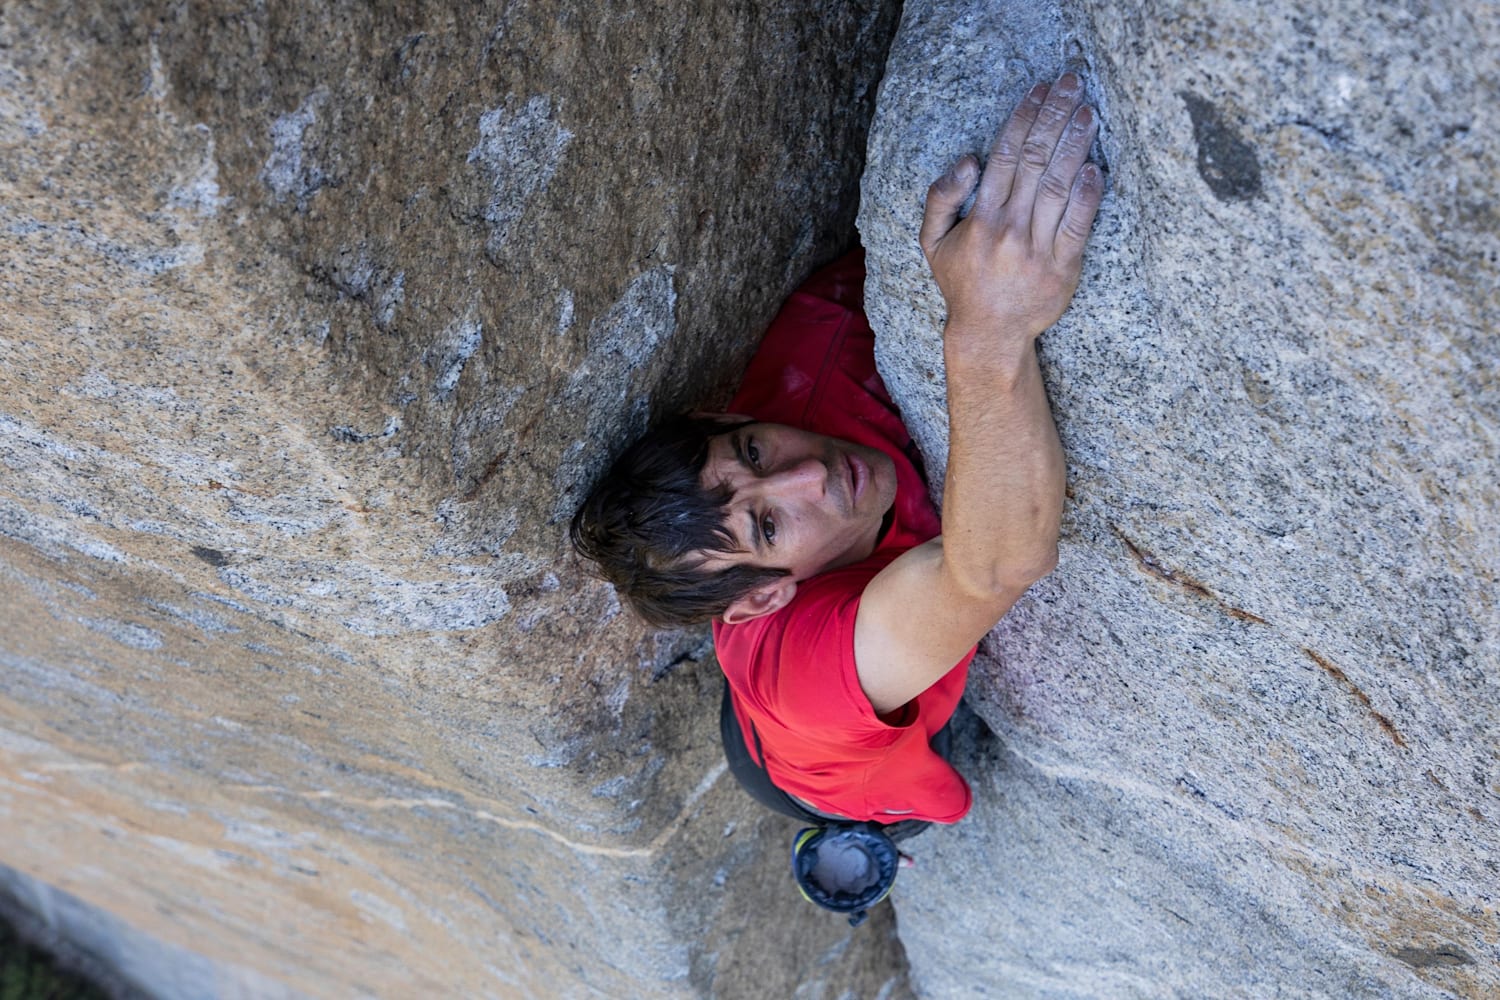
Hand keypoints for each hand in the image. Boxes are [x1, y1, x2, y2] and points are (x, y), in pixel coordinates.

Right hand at [919, 73, 1102, 344]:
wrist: (989, 334)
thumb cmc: (963, 283)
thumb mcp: (932, 243)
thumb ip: (940, 198)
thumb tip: (968, 161)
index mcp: (981, 219)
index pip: (1005, 155)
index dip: (1024, 117)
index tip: (1040, 90)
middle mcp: (1010, 229)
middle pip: (1035, 160)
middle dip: (1055, 117)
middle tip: (1072, 84)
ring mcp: (1039, 248)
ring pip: (1059, 185)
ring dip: (1075, 144)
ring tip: (1088, 112)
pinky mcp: (1064, 267)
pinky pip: (1079, 224)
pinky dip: (1087, 193)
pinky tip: (1095, 166)